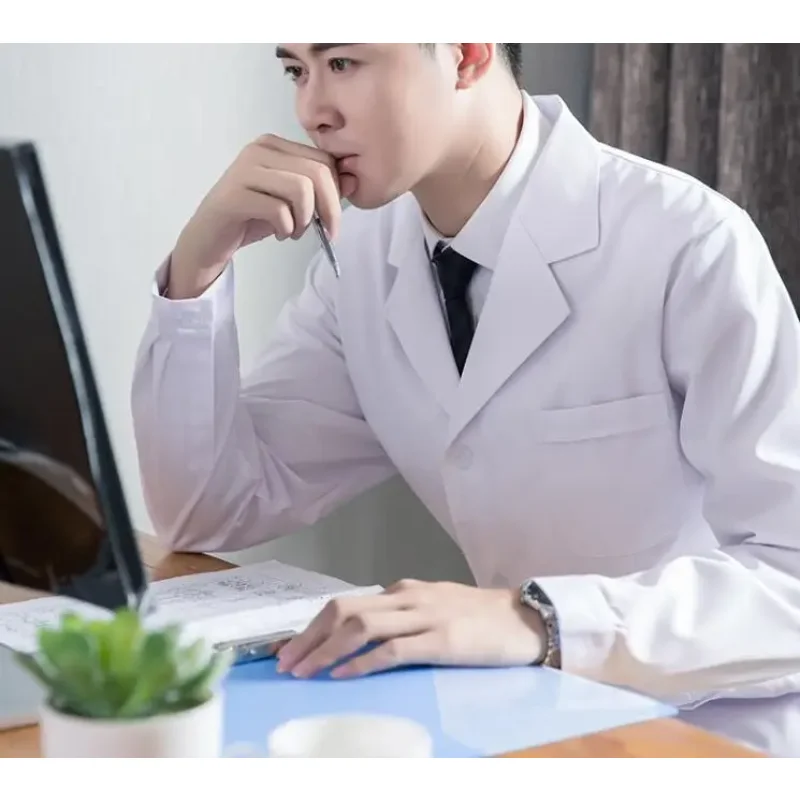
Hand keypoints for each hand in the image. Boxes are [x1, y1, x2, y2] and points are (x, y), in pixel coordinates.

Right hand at [169, 134, 351, 298]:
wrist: (211, 238)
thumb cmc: (253, 218)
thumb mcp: (294, 203)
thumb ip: (322, 190)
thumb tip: (354, 181)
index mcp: (275, 145)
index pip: (324, 160)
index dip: (337, 192)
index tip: (332, 220)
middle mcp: (259, 150)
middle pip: (317, 172)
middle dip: (329, 209)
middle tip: (325, 232)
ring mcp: (245, 170)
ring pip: (301, 189)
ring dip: (305, 220)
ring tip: (294, 231)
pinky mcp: (235, 195)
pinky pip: (279, 210)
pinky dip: (286, 228)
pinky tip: (279, 233)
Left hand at [275, 579, 545, 678]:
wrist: (525, 618)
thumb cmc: (479, 617)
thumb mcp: (433, 606)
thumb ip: (401, 614)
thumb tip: (362, 633)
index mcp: (403, 590)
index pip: (346, 603)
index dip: (313, 626)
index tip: (289, 647)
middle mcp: (407, 597)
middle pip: (344, 609)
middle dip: (308, 636)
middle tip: (284, 663)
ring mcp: (424, 616)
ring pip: (361, 626)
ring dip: (326, 649)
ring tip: (303, 671)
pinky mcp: (441, 641)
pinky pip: (392, 649)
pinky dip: (363, 662)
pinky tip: (343, 675)